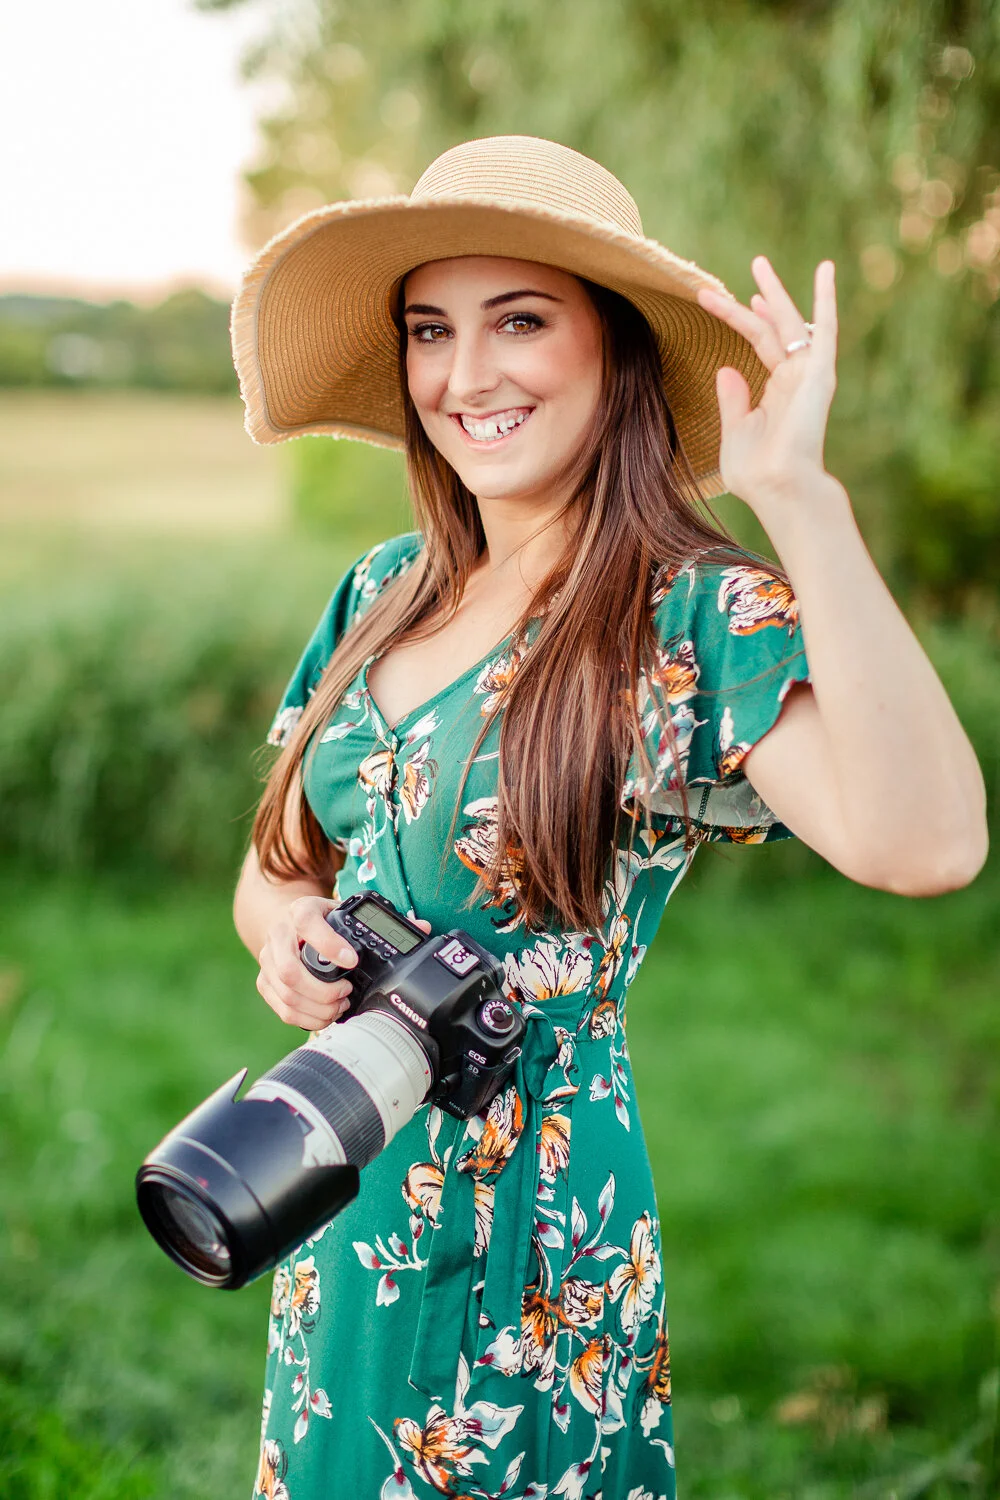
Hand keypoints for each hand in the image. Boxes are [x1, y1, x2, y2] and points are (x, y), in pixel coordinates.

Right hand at [256, 896, 431, 1030]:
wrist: (289, 921)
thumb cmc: (324, 919)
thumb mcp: (346, 911)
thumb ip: (380, 920)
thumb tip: (421, 927)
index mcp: (301, 910)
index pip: (309, 924)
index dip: (330, 945)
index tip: (352, 962)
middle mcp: (279, 933)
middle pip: (289, 970)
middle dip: (323, 990)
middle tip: (347, 992)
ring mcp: (267, 960)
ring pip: (286, 994)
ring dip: (318, 1007)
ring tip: (340, 1005)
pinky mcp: (265, 982)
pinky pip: (283, 1009)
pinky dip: (307, 1018)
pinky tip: (326, 1015)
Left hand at [696, 257, 837, 511]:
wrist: (778, 486)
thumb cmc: (756, 470)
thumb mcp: (735, 431)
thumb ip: (732, 400)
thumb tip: (724, 368)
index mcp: (775, 390)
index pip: (758, 343)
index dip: (738, 319)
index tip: (712, 298)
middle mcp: (794, 378)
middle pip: (772, 327)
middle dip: (759, 297)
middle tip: (752, 264)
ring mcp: (808, 373)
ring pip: (789, 322)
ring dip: (776, 292)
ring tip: (760, 264)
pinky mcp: (819, 372)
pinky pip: (824, 329)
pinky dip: (825, 299)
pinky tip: (825, 270)